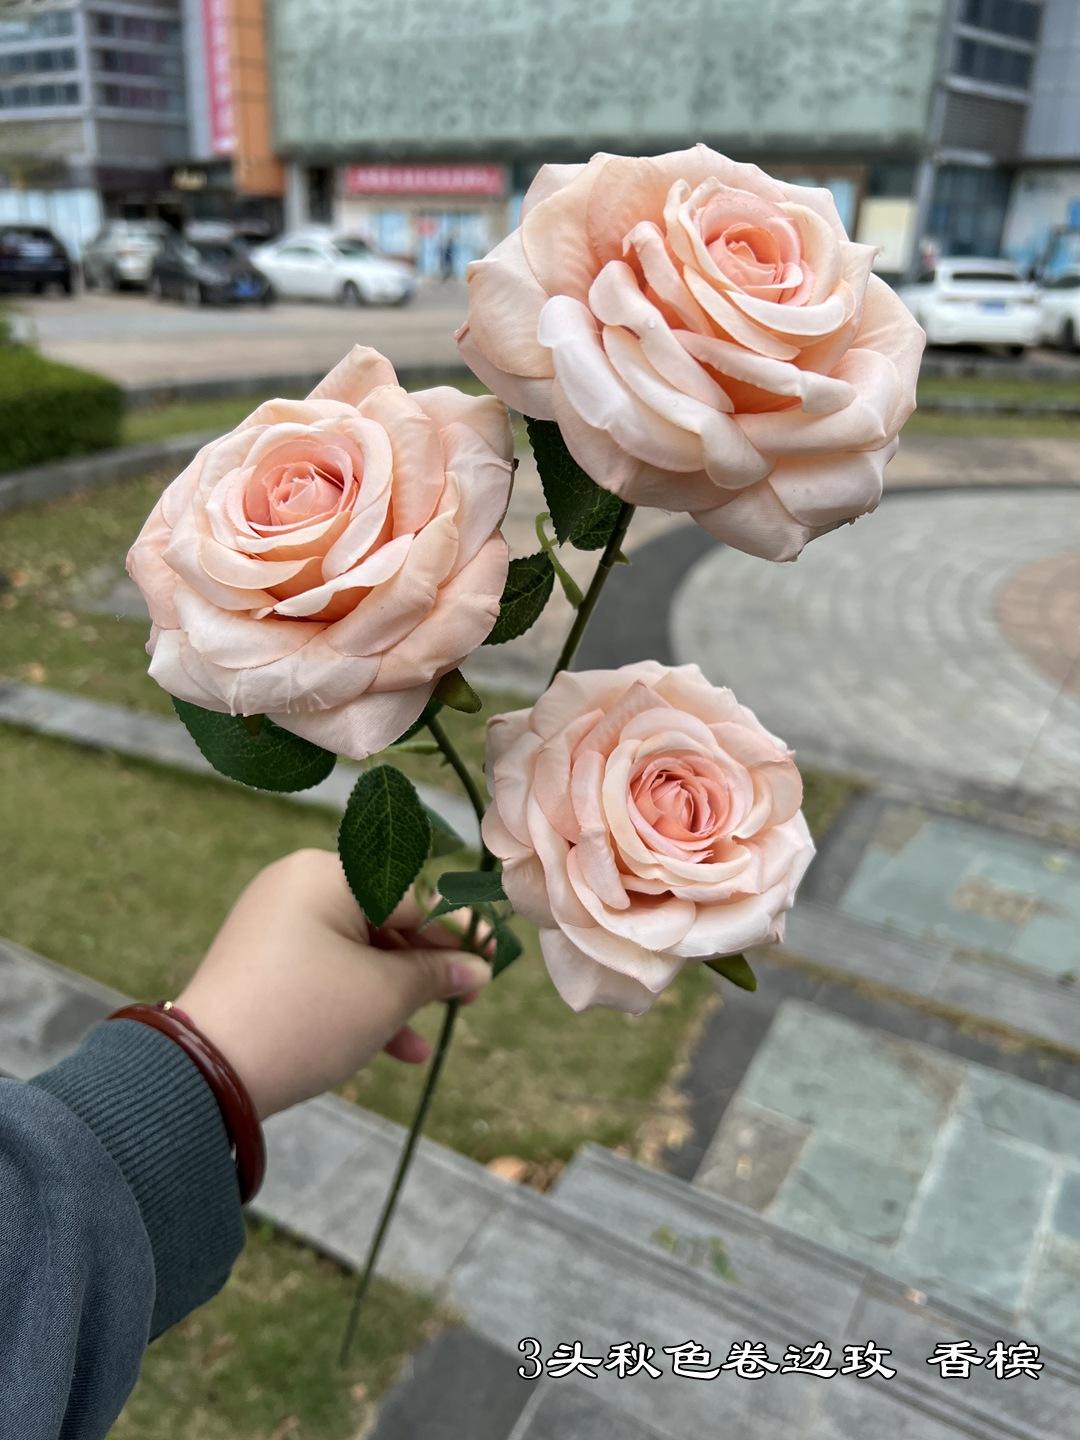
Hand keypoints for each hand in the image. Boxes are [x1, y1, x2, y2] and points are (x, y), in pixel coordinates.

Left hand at [175, 849, 490, 1118]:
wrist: (208, 1073)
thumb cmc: (308, 1017)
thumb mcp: (385, 995)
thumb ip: (436, 974)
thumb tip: (476, 968)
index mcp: (327, 874)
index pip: (411, 896)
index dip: (455, 932)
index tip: (489, 961)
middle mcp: (298, 887)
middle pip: (384, 919)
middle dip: (426, 966)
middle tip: (467, 998)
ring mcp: (275, 925)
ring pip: (357, 951)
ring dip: (397, 992)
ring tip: (430, 1032)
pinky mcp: (262, 964)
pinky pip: (326, 971)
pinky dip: (360, 1001)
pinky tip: (397, 1050)